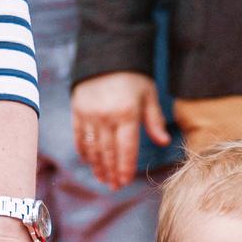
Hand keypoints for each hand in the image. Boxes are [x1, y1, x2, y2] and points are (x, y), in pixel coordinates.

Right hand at [72, 71, 169, 191]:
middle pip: (108, 153)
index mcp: (127, 113)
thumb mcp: (149, 95)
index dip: (125, 168)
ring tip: (102, 178)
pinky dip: (85, 152)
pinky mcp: (77, 112)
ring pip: (92, 149)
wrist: (107, 54)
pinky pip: (80, 138)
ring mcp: (89, 115)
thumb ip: (154, 120)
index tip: (124, 181)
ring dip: (97, 167)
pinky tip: (90, 162)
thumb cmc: (133, 77)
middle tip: (114, 186)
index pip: (125, 148)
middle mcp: (106, 116)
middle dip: (112, 172)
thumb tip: (163, 142)